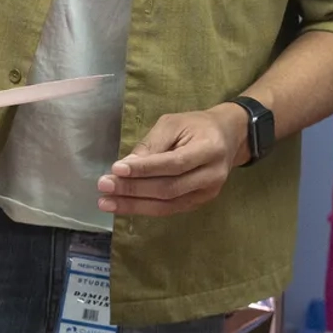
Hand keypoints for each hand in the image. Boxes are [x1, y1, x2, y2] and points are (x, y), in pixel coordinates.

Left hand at [97, 105, 248, 217]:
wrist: (228, 136)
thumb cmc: (197, 125)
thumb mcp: (173, 123)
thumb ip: (151, 144)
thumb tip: (124, 168)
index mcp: (209, 148)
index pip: (174, 163)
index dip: (144, 168)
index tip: (116, 169)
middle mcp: (213, 174)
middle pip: (169, 188)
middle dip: (133, 189)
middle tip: (104, 186)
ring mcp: (209, 192)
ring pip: (168, 204)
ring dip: (134, 204)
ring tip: (107, 202)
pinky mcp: (201, 202)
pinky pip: (170, 209)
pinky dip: (145, 208)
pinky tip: (125, 205)